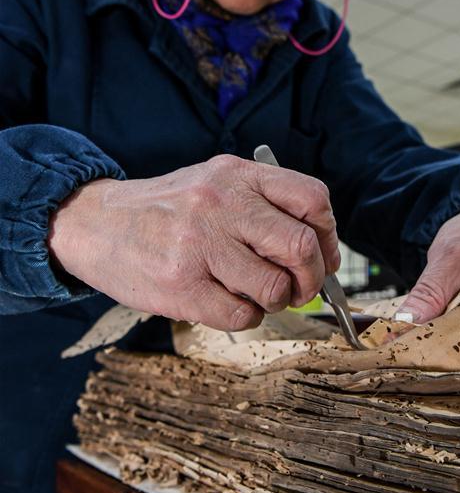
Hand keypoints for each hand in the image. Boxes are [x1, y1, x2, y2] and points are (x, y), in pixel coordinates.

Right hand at [48, 154, 339, 330]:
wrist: (97, 222)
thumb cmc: (166, 209)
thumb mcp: (215, 182)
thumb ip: (263, 203)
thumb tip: (319, 250)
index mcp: (237, 175)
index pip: (312, 200)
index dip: (329, 235)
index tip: (325, 256)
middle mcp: (221, 204)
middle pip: (300, 247)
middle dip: (312, 277)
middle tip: (301, 287)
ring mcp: (200, 245)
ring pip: (274, 288)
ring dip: (277, 301)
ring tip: (259, 294)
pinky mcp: (181, 286)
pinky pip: (241, 316)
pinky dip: (247, 318)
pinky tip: (230, 303)